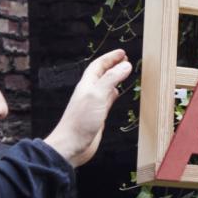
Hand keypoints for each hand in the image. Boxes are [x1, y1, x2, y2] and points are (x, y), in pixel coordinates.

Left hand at [44, 49, 131, 167]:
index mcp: (87, 84)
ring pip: (105, 86)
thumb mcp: (97, 95)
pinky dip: (113, 94)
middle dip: (113, 65)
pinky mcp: (97, 115)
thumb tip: (125, 66)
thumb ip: (111, 79)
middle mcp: (89, 92)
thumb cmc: (81, 120)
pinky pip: (107, 100)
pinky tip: (117, 94)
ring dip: (115, 78)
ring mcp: (93, 104)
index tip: (122, 53)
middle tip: (125, 60)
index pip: (99, 65)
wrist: (72, 145)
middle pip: (102, 74)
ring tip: (125, 73)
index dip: (110, 58)